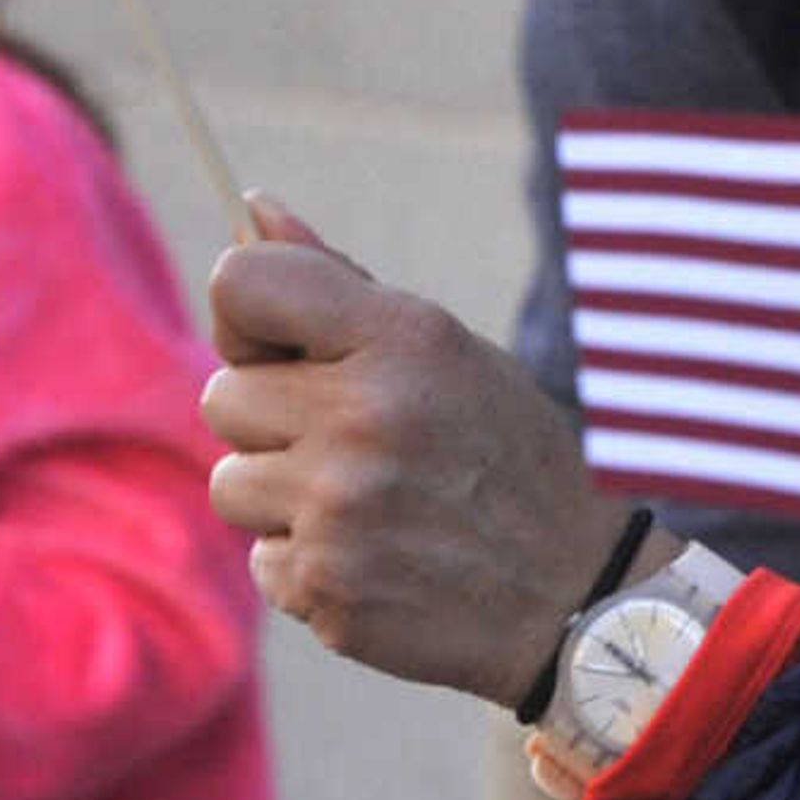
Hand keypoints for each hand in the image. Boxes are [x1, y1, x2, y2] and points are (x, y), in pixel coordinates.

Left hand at [199, 195, 621, 706]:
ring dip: (286, 497)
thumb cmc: (504, 456)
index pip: (242, 284)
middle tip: (359, 446)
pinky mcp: (325, 585)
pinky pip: (262, 558)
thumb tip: (252, 208)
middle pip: (223, 396)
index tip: (285, 349)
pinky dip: (310, 563)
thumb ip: (342, 289)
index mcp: (403, 339)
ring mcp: (339, 508)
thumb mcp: (448, 354)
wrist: (575, 591)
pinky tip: (381, 559)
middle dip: (277, 421)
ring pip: (231, 483)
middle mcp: (365, 416)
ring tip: (372, 507)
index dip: (247, 316)